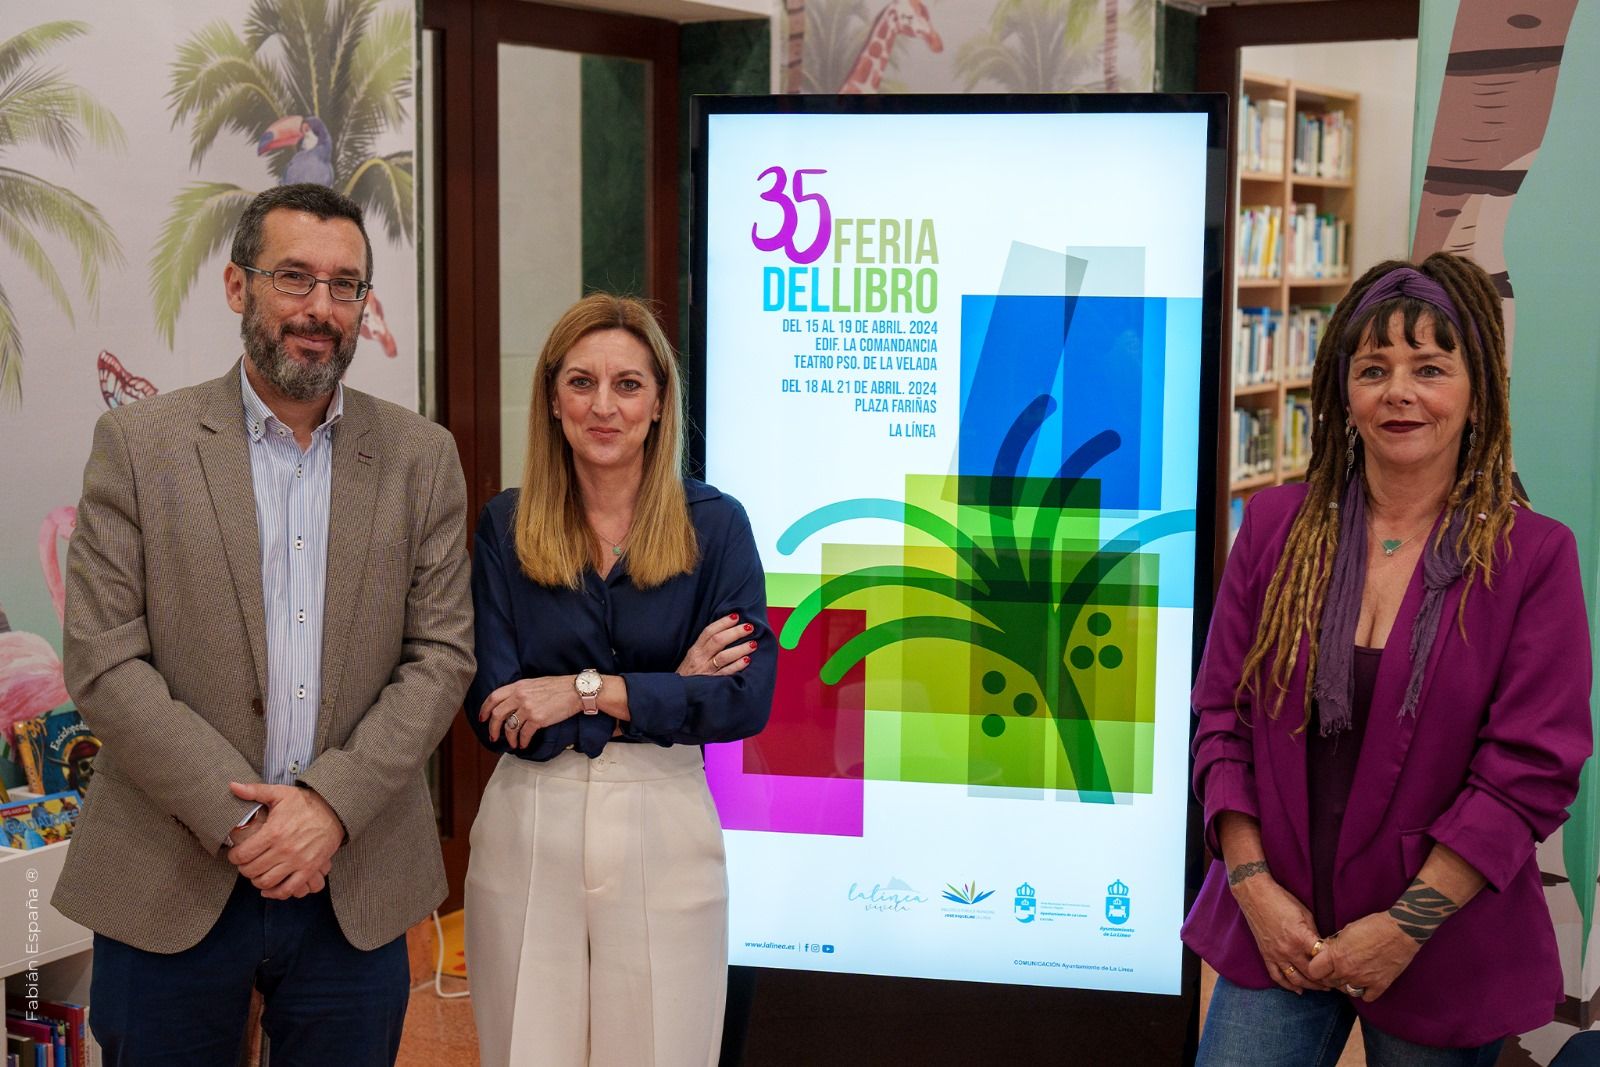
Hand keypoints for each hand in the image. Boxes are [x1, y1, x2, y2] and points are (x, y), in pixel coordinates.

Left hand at [225, 782, 342, 898]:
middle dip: (244, 869)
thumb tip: (232, 786)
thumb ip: (255, 791)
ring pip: (267, 882)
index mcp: (274, 832)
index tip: (235, 855)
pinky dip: (276, 893)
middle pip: (252, 871)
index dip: (234, 857)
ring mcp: (297, 861)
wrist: (334, 811)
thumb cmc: (305, 803)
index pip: (243, 855)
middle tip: (245, 863)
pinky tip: (269, 888)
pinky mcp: (309, 869)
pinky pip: (289, 889)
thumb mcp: (280, 794)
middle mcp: (284, 850)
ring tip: (257, 873)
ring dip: (256, 881)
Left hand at [479, 676, 580, 747]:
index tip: (483, 718)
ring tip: (512, 743)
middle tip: (493, 736)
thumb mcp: (534, 683)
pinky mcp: (538, 719)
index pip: (493, 697)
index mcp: (518, 686)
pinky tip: (524, 744)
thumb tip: (510, 704)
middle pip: (497, 715)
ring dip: (509, 738)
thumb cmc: (558, 687)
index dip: (485, 709)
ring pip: (510, 727)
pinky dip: (522, 741)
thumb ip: (520, 691)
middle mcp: (520, 696)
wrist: (576, 691)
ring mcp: (528, 708)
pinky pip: (524, 734)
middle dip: (493, 728)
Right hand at [677, 613, 755, 676]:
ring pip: (723, 656)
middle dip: (735, 632)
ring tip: (753, 643)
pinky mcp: (712, 683)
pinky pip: (726, 673)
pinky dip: (737, 666)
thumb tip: (727, 632)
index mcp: (695, 650)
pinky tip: (747, 660)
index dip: (723, 622)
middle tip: (749, 627)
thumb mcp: (693, 657)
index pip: (708, 632)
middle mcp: (700, 658)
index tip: (736, 616)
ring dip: (740, 648)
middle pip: (718, 641)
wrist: (680, 694)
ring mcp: (706, 671)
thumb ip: (706, 646)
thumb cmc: (689, 674)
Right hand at [1231, 873, 1329, 993]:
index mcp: (1301, 938)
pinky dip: (1288, 985)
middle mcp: (1289, 950)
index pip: (1322, 960)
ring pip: (1296, 979)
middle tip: (1337, 982)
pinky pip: (1277, 976)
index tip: (1342, 969)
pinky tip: (1298, 990)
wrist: (1255, 895)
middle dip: (1326, 981)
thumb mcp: (1305, 914)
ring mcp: (1276, 955)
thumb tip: (1324, 948)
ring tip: (1322, 988)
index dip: (1334, 966)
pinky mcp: (1266, 955)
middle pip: (1311, 974)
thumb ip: (1314, 934)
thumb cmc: (1282, 900)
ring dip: (1310, 986)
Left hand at [1303, 912, 1419, 1001]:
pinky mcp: (1379, 986)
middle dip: (1329, 974)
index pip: (1314, 971)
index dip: (1315, 966)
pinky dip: (1363, 991)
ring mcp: (1363, 980)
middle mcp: (1347, 971)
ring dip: (1344, 983)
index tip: (1320, 963)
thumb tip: (1325, 951)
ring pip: (1344, 990)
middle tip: (1335, 967)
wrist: (1401, 931)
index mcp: (1336, 956)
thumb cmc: (1373, 925)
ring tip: (1350, 973)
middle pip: (1328, 982)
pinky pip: (1365, 997)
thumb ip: (1334, 944)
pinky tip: (1365, 982)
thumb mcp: (1346, 930)